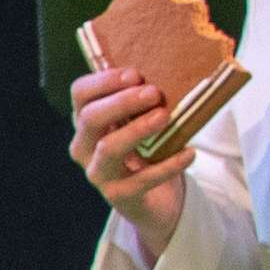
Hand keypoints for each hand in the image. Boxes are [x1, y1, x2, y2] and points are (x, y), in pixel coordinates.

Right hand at [67, 63, 190, 235]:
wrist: (150, 198)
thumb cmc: (143, 150)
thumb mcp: (137, 122)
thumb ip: (141, 101)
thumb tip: (168, 71)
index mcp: (86, 121)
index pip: (80, 93)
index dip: (104, 81)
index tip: (135, 74)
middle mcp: (84, 146)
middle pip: (90, 118)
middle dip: (122, 102)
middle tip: (153, 93)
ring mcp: (98, 173)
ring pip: (109, 147)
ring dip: (137, 129)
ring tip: (165, 116)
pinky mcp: (118, 196)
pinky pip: (142, 179)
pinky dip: (168, 165)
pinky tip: (189, 152)